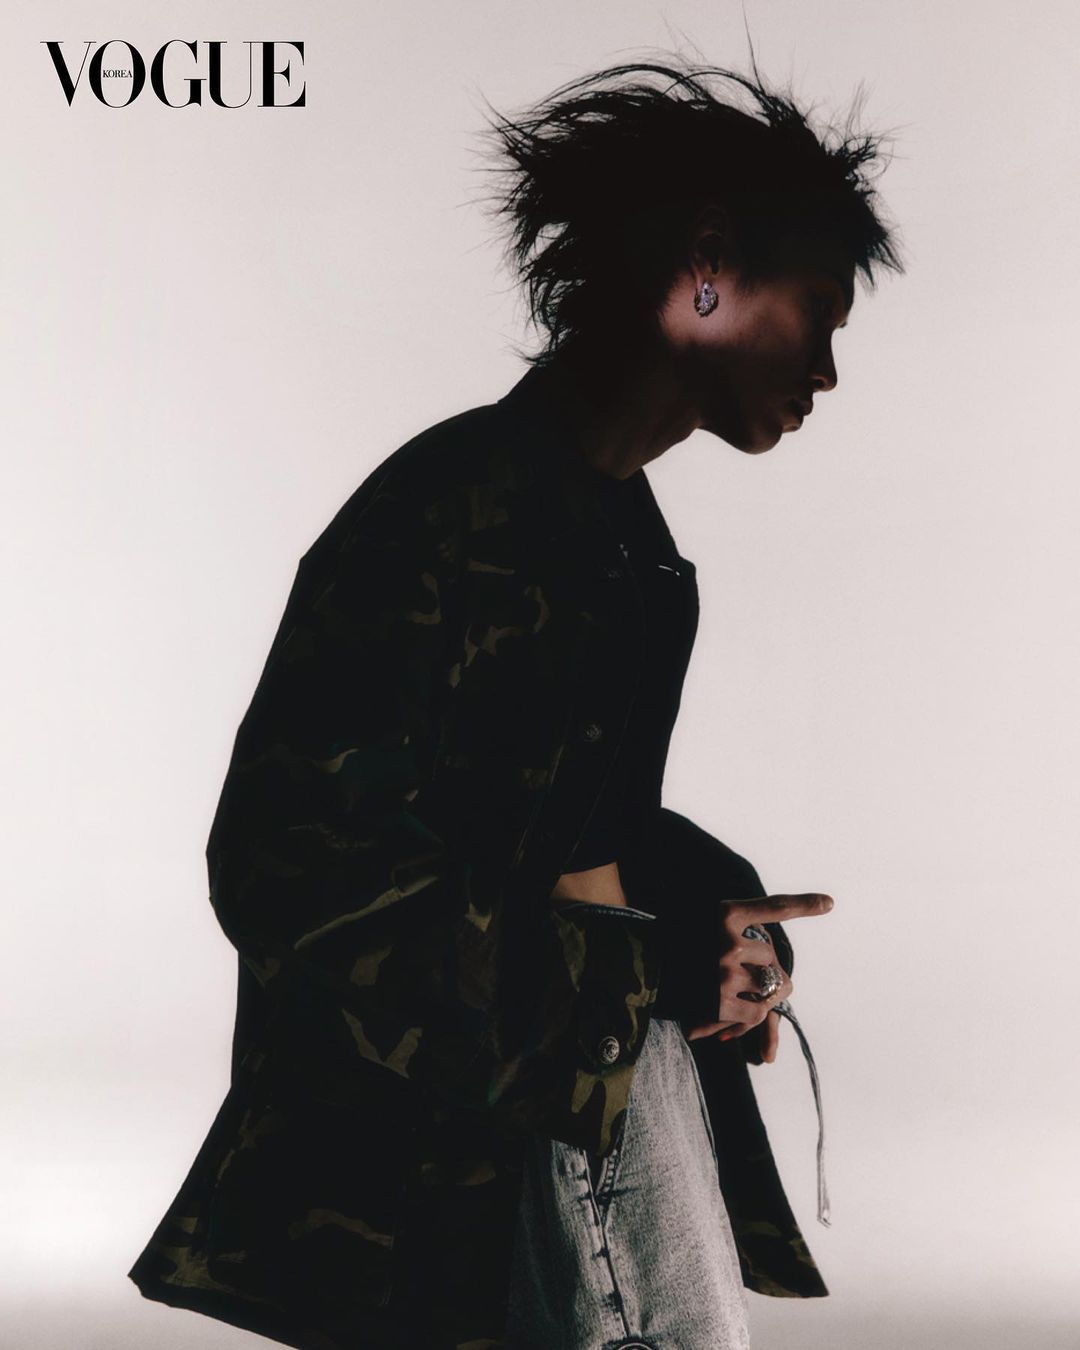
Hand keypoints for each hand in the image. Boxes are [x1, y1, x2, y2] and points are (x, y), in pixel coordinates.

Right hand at [684, 893, 832, 1047]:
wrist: (635, 971)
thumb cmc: (672, 944)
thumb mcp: (701, 921)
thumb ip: (735, 931)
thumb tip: (771, 963)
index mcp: (724, 913)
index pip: (773, 907)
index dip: (802, 905)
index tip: (829, 903)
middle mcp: (728, 940)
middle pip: (773, 959)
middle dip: (769, 972)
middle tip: (752, 978)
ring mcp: (725, 972)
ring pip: (769, 987)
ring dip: (762, 996)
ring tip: (743, 1000)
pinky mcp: (721, 1001)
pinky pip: (757, 1013)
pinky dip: (751, 1017)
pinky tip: (733, 1016)